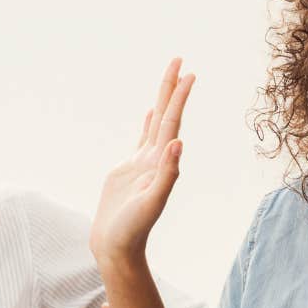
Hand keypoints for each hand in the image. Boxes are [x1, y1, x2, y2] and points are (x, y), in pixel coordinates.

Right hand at [91, 58, 193, 262]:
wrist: (117, 248)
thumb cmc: (133, 230)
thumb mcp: (151, 203)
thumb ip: (167, 175)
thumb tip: (178, 144)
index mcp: (162, 163)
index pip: (172, 123)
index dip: (180, 99)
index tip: (189, 73)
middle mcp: (155, 159)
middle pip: (165, 116)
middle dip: (172, 88)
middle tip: (179, 59)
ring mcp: (142, 164)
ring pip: (156, 124)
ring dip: (163, 101)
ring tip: (170, 78)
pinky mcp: (129, 171)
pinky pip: (142, 139)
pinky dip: (149, 123)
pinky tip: (152, 112)